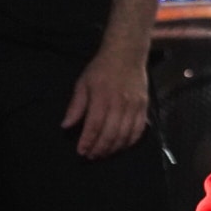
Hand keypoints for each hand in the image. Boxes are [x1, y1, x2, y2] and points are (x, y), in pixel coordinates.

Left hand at [62, 43, 150, 158]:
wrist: (126, 54)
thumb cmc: (101, 69)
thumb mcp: (83, 83)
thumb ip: (76, 106)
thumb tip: (66, 126)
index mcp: (102, 97)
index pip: (94, 125)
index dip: (88, 141)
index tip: (81, 151)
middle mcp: (119, 103)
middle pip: (110, 133)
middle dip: (100, 148)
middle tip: (91, 156)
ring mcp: (134, 106)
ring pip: (125, 134)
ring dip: (114, 148)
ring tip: (104, 154)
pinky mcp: (144, 107)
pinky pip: (139, 130)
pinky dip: (130, 142)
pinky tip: (121, 146)